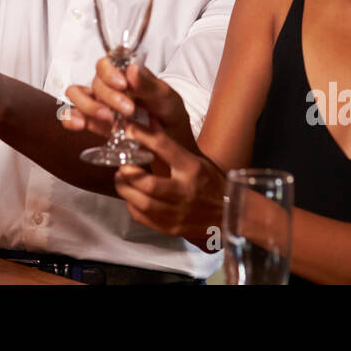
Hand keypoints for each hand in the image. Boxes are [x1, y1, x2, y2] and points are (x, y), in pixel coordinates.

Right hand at [61, 59, 196, 152]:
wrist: (171, 144)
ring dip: (87, 105)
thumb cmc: (169, 115)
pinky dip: (70, 118)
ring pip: (77, 94)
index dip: (110, 70)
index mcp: (127, 74)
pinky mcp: (92, 123)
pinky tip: (78, 124)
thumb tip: (132, 69)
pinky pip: (71, 116)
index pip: (109, 61)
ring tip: (106, 118)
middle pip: (96, 80)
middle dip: (110, 96)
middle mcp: (109, 86)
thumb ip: (149, 85)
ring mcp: (98, 103)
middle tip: (128, 110)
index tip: (123, 84)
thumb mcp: (167, 99)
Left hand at [112, 117, 226, 248]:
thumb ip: (169, 145)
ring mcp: (178, 213)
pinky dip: (131, 206)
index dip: (143, 136)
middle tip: (122, 164)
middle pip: (149, 184)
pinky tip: (130, 197)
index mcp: (192, 168)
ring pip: (143, 204)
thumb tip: (148, 121)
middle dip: (129, 173)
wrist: (228, 214)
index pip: (165, 148)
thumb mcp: (194, 159)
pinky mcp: (171, 229)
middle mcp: (185, 191)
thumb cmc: (210, 183)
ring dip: (125, 189)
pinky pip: (143, 218)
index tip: (128, 129)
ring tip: (121, 179)